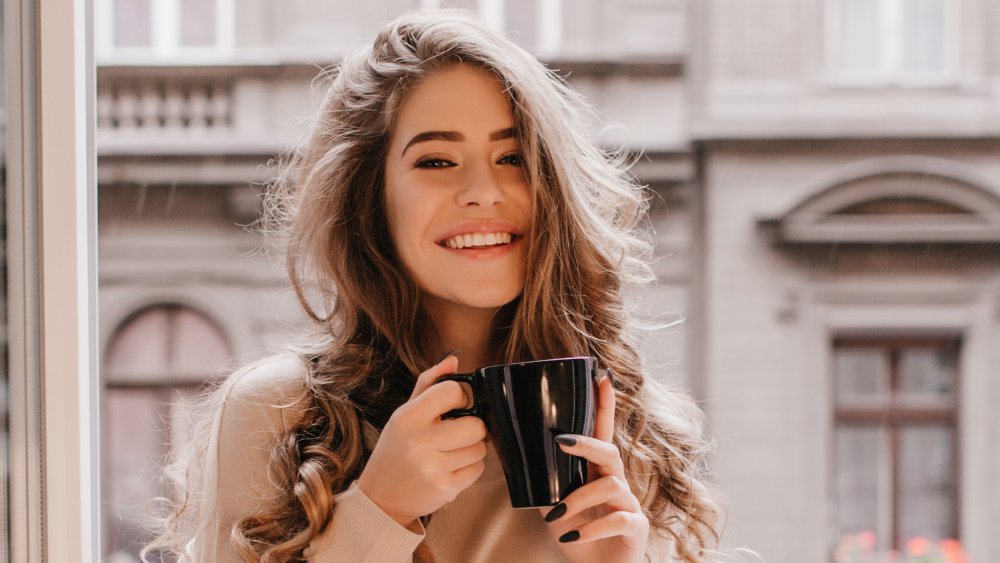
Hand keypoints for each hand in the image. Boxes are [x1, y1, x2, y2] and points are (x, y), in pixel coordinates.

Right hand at [357, 354, 486, 528]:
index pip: (453, 391)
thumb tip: (453, 360)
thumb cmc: (396, 450)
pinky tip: (451, 468)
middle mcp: (420, 441)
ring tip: (450, 452)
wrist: (381, 498)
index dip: (461, 397)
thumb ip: (428, 384)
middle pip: (476, 425)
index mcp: (408, 417)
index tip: (456, 406)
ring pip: (480, 448)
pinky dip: (470, 468)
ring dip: (471, 449)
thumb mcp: (404, 414)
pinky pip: (478, 469)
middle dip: (472, 427)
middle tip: (457, 432)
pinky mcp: (446, 488)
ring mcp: (433, 467)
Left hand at [539, 374, 648, 562]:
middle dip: (586, 443)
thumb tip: (512, 453)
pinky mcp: (636, 528)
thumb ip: (544, 481)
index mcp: (598, 473)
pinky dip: (592, 527)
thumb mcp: (554, 505)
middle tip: (560, 440)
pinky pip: (619, 519)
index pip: (603, 433)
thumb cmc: (578, 535)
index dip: (604, 406)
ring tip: (556, 515)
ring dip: (579, 498)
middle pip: (609, 451)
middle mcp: (617, 483)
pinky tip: (573, 535)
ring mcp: (630, 505)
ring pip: (610, 485)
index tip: (601, 377)